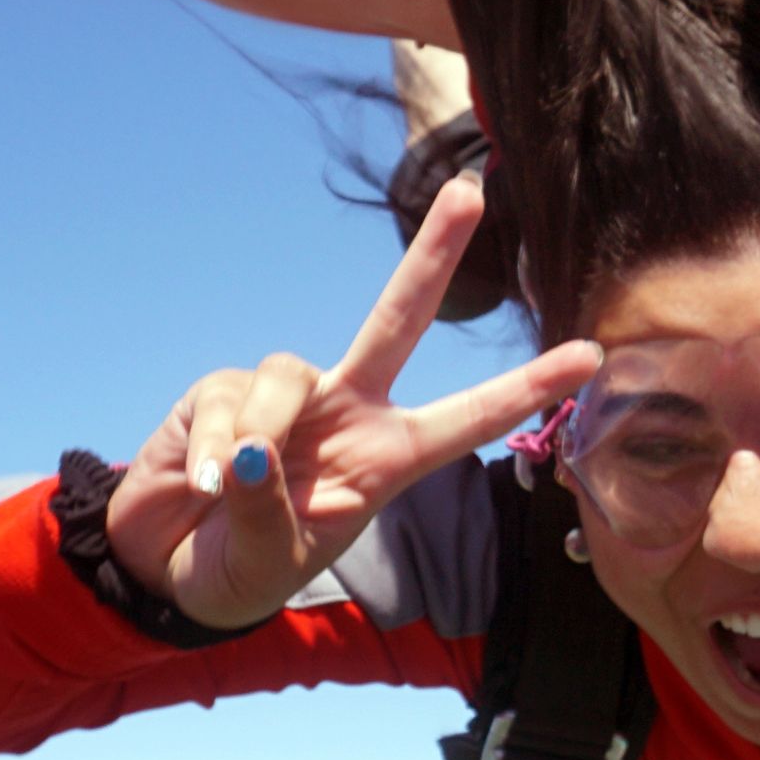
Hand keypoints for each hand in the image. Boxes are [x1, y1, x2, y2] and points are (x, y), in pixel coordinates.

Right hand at [106, 178, 599, 628]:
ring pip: (289, 375)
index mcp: (386, 459)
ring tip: (226, 492)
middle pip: (397, 319)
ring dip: (261, 431)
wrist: (169, 571)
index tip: (590, 356)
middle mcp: (348, 413)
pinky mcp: (224, 391)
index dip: (525, 388)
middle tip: (474, 189)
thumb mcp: (268, 563)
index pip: (466, 419)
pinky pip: (227, 400)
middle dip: (435, 252)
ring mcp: (288, 397)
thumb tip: (251, 451)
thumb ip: (267, 513)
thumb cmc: (240, 570)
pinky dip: (212, 448)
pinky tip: (198, 484)